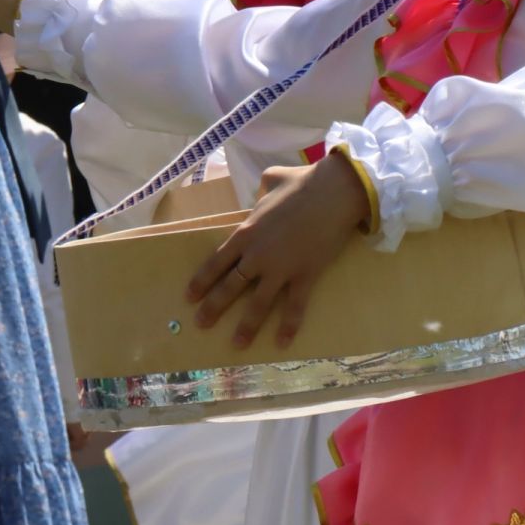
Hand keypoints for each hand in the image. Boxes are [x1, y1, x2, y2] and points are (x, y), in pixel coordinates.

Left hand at [184, 153, 371, 347]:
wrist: (333, 193)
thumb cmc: (302, 183)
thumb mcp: (271, 180)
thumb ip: (260, 192)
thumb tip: (261, 193)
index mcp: (246, 232)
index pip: (217, 262)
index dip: (202, 281)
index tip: (190, 296)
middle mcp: (257, 255)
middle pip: (230, 286)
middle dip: (213, 307)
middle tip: (200, 323)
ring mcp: (281, 268)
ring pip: (258, 303)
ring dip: (246, 326)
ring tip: (236, 344)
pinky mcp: (305, 276)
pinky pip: (294, 306)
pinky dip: (288, 326)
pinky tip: (282, 343)